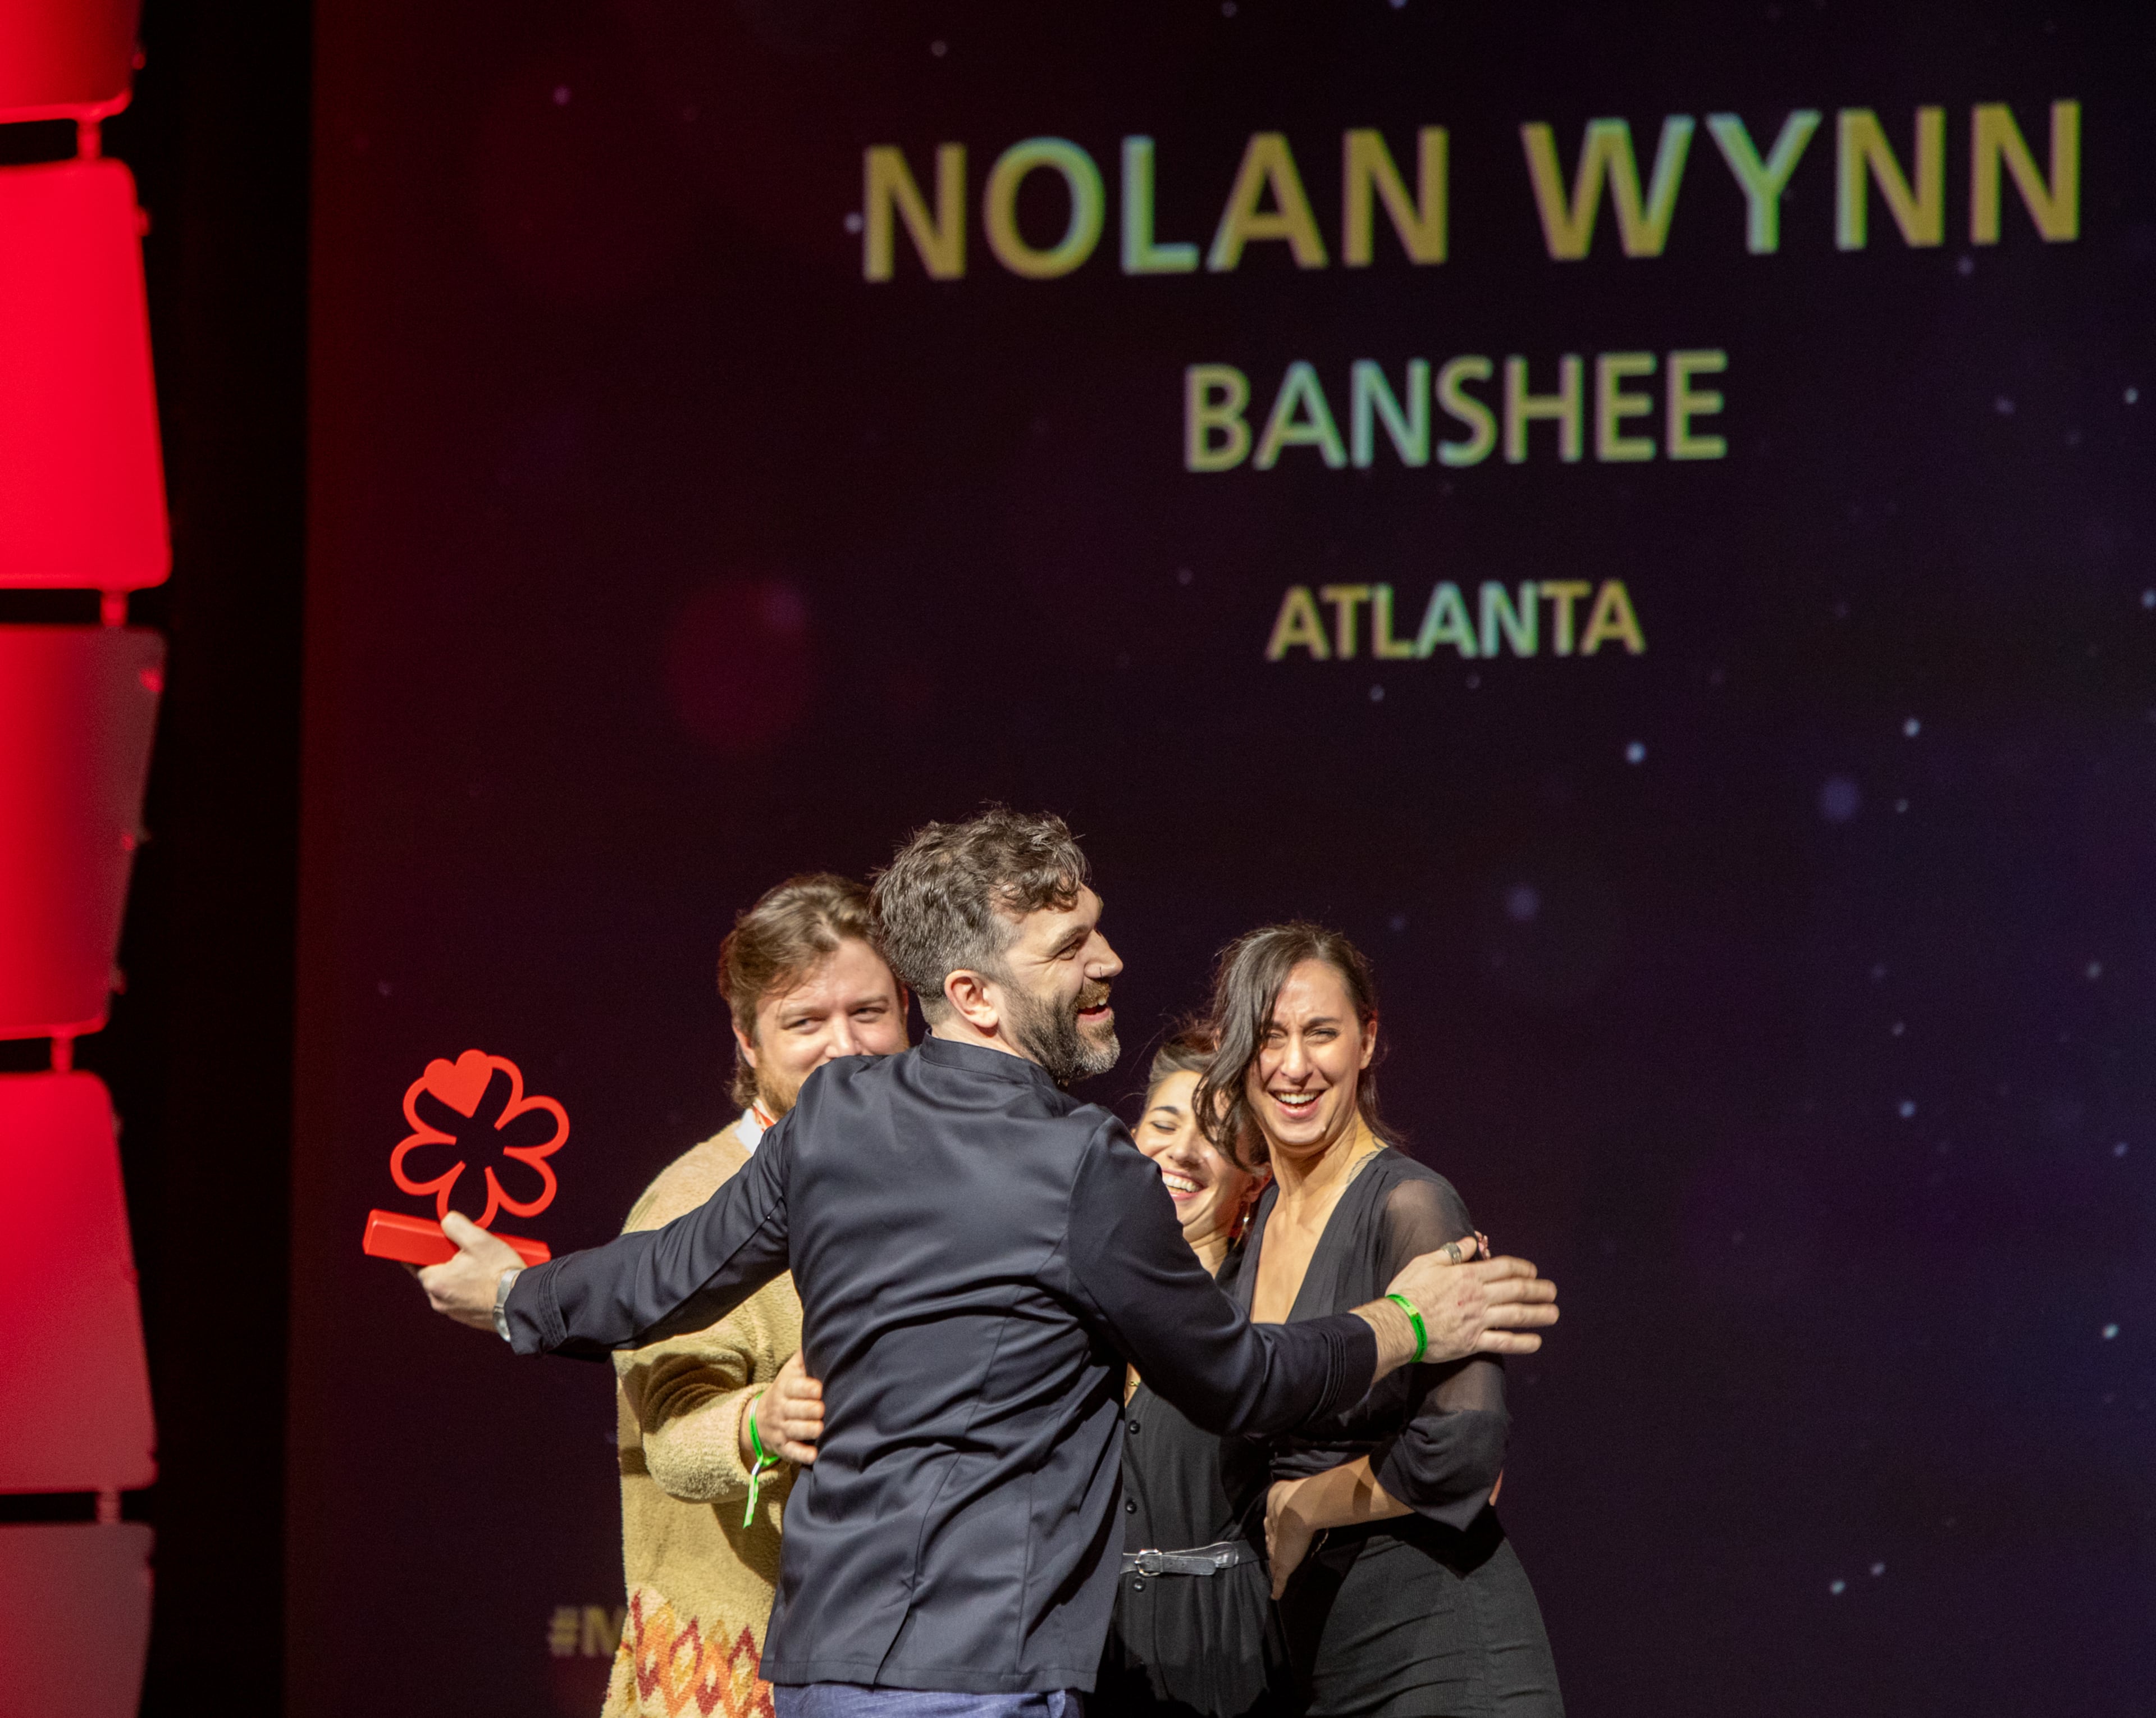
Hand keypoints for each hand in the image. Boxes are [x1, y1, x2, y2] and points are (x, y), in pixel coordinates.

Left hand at [412, 1211, 524, 1330]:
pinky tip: (489, 1281)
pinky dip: (473, 1290)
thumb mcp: (478, 1239)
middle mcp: (439, 1300)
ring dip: (463, 1277)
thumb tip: (447, 1221)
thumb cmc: (500, 1274)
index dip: (427, 1250)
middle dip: (450, 1263)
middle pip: (437, 1274)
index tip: (434, 1245)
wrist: (522, 1301)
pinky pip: (464, 1298)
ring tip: (484, 1268)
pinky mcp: (468, 1318)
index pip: (416, 1262)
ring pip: (452, 1287)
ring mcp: (453, 1312)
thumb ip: (456, 1225)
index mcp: (435, 1281)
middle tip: (470, 1254)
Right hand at [747, 1349, 824, 1465]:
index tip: (819, 1389)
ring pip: (794, 1430)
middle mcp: (782, 1409)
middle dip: (810, 1410)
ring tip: (821, 1428)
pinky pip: (792, 1452)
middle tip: (823, 1409)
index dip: (807, 1388)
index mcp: (785, 1388)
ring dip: (808, 1430)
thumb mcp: (790, 1372)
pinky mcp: (783, 1447)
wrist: (760, 1417)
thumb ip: (803, 1358)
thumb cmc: (786, 1390)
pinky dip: (802, 1454)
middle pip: (796, 1410)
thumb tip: (820, 1336)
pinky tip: (814, 1455)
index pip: (795, 1387)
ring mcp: (782, 1429)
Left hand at [1264, 1478, 1317, 1599]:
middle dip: (1272, 1548)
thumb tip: (1307, 1485)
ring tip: (1275, 1571)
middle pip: (1271, 1544)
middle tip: (1274, 1554)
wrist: (1295, 1510)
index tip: (1275, 1536)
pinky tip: (1275, 1596)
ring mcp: (1277, 1552)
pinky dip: (1277, 1589)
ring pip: (1274, 1562)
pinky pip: (1279, 1581)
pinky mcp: (1282, 1565)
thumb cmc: (1297, 1500)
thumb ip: (1298, 1491)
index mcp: (1275, 1518)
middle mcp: (1274, 1535)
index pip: (1273, 1529)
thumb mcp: (1292, 1491)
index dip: (1274, 1533)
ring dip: (1274, 1566)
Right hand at [1384, 1249, 1558, 1361]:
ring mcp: (1478, 1320)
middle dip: (1537, 1290)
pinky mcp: (1473, 1342)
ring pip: (1516, 1315)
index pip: (1503, 1268)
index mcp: (1467, 1275)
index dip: (1522, 1268)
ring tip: (1553, 1313)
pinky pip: (1503, 1343)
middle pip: (1516, 1290)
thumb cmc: (1409, 1291)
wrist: (1399, 1324)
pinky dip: (1522, 1343)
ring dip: (1538, 1314)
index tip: (1533, 1271)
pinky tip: (1536, 1342)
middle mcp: (1478, 1297)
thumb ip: (1453, 1251)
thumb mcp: (1426, 1262)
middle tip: (1552, 1291)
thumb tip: (1473, 1241)